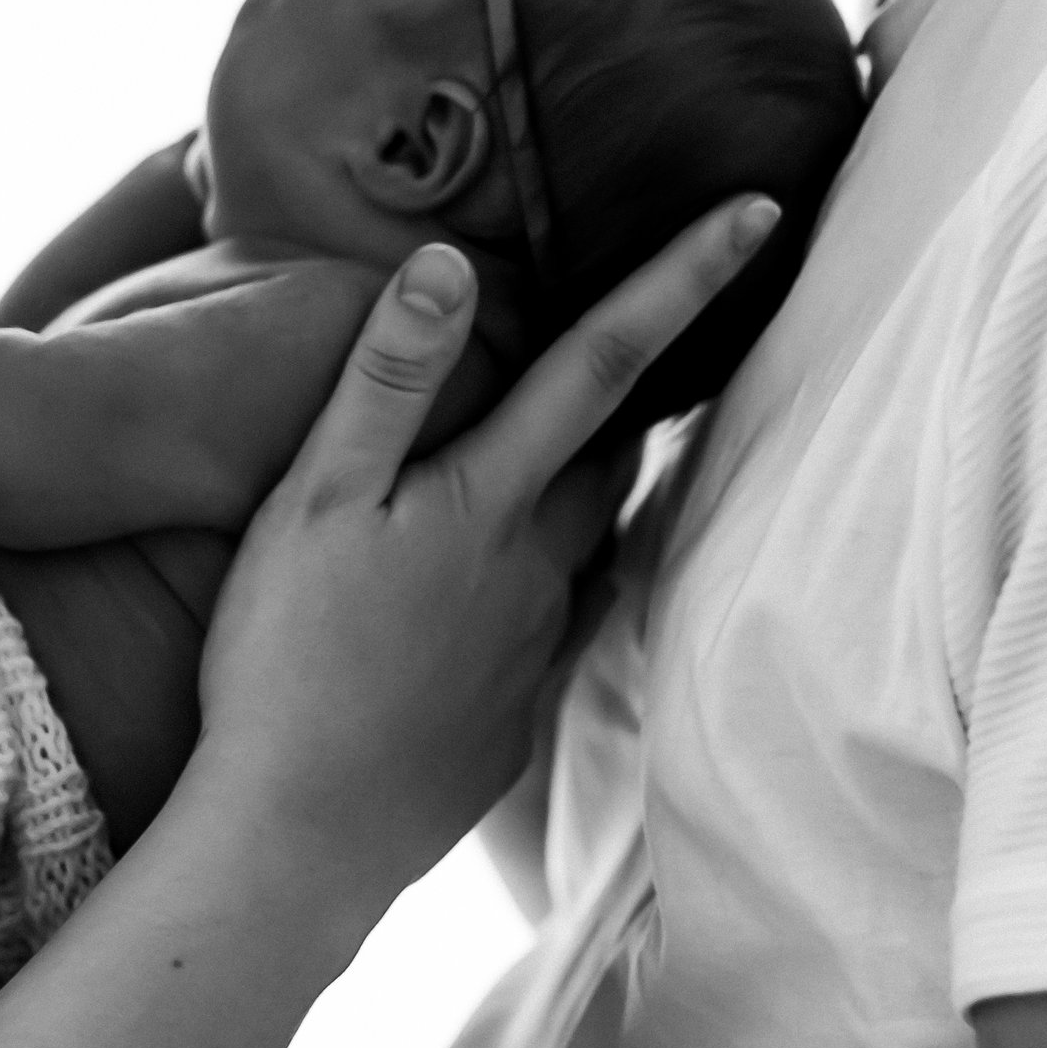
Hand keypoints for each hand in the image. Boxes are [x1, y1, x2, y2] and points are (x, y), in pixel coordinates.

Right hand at [194, 197, 778, 914]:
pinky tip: (491, 587)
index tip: (762, 207)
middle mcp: (538, 566)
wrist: (297, 839)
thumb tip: (449, 263)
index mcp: (491, 500)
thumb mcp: (311, 503)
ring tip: (572, 444)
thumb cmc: (285, 660)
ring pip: (589, 536)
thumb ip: (385, 382)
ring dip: (595, 481)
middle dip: (648, 383)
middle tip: (673, 317)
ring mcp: (534, 645)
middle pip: (616, 450)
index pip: (606, 360)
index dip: (684, 278)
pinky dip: (544, 577)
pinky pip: (551, 618)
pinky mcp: (512, 711)